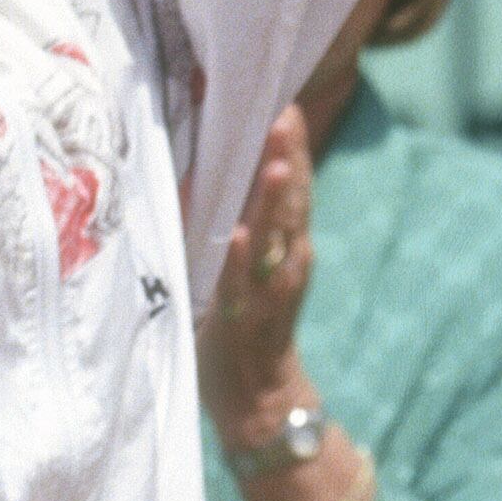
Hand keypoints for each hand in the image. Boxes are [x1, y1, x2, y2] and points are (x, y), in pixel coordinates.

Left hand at [199, 107, 315, 449]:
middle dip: (289, 158)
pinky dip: (241, 259)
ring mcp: (268, 290)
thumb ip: (241, 222)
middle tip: (284, 114)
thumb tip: (208, 171)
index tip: (287, 103)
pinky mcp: (244, 318)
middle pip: (291, 201)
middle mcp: (285, 260)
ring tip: (277, 163)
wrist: (258, 397)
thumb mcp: (245, 264)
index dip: (292, 147)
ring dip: (275, 200)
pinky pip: (239, 284)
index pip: (293, 186)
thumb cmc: (241, 320)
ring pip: (275, 238)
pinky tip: (239, 235)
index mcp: (284, 242)